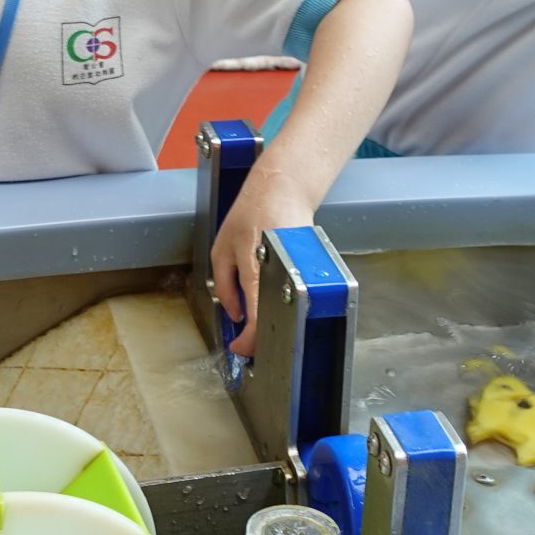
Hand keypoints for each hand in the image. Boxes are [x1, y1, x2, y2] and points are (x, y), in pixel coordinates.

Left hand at [210, 171, 319, 357]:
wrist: (284, 188)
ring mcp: (302, 267)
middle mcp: (283, 267)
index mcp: (256, 262)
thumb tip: (236, 315)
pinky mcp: (312, 265)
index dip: (250, 338)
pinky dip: (282, 304)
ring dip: (272, 321)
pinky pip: (295, 293)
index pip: (258, 312)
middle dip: (262, 338)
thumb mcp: (223, 247)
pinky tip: (271, 303)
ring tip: (258, 324)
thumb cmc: (251, 214)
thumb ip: (225, 284)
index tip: (239, 347)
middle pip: (278, 316)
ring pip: (289, 308)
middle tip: (248, 343)